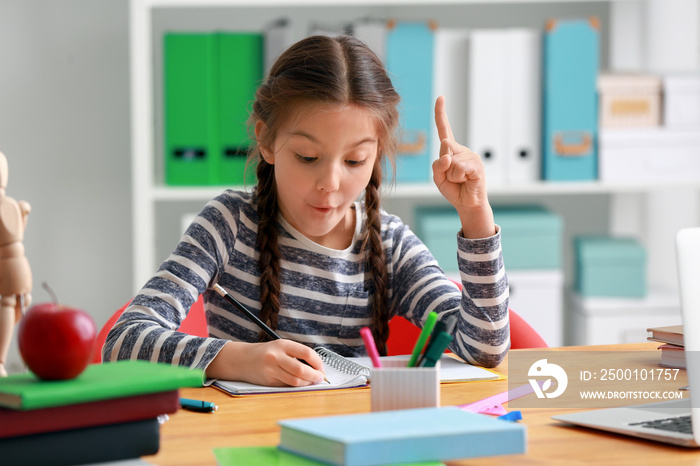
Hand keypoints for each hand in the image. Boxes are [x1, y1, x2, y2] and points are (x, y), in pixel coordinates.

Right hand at [206, 339, 325, 386]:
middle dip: (314, 375)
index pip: (306, 353)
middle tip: (320, 377)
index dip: (317, 362)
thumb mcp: (281, 347)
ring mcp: (271, 370)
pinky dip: (296, 386)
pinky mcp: (268, 381)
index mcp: (282, 344)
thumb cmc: (267, 353)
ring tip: (311, 381)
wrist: (243, 359)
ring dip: (307, 383)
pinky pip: (287, 385)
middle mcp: (276, 356)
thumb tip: (317, 368)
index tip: (321, 367)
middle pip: (301, 370)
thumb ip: (297, 355)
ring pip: (295, 381)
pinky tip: (299, 383)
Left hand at [432, 96, 494, 238]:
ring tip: (460, 181)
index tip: (440, 97)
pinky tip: (467, 181)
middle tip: (452, 178)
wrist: (467, 203)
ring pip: (450, 162)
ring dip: (450, 176)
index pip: (444, 129)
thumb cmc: (453, 188)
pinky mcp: (477, 165)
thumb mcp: (438, 177)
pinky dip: (458, 178)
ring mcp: (471, 156)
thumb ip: (437, 165)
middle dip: (442, 167)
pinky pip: (459, 168)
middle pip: (443, 149)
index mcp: (451, 150)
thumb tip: (446, 156)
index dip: (441, 113)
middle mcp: (462, 150)